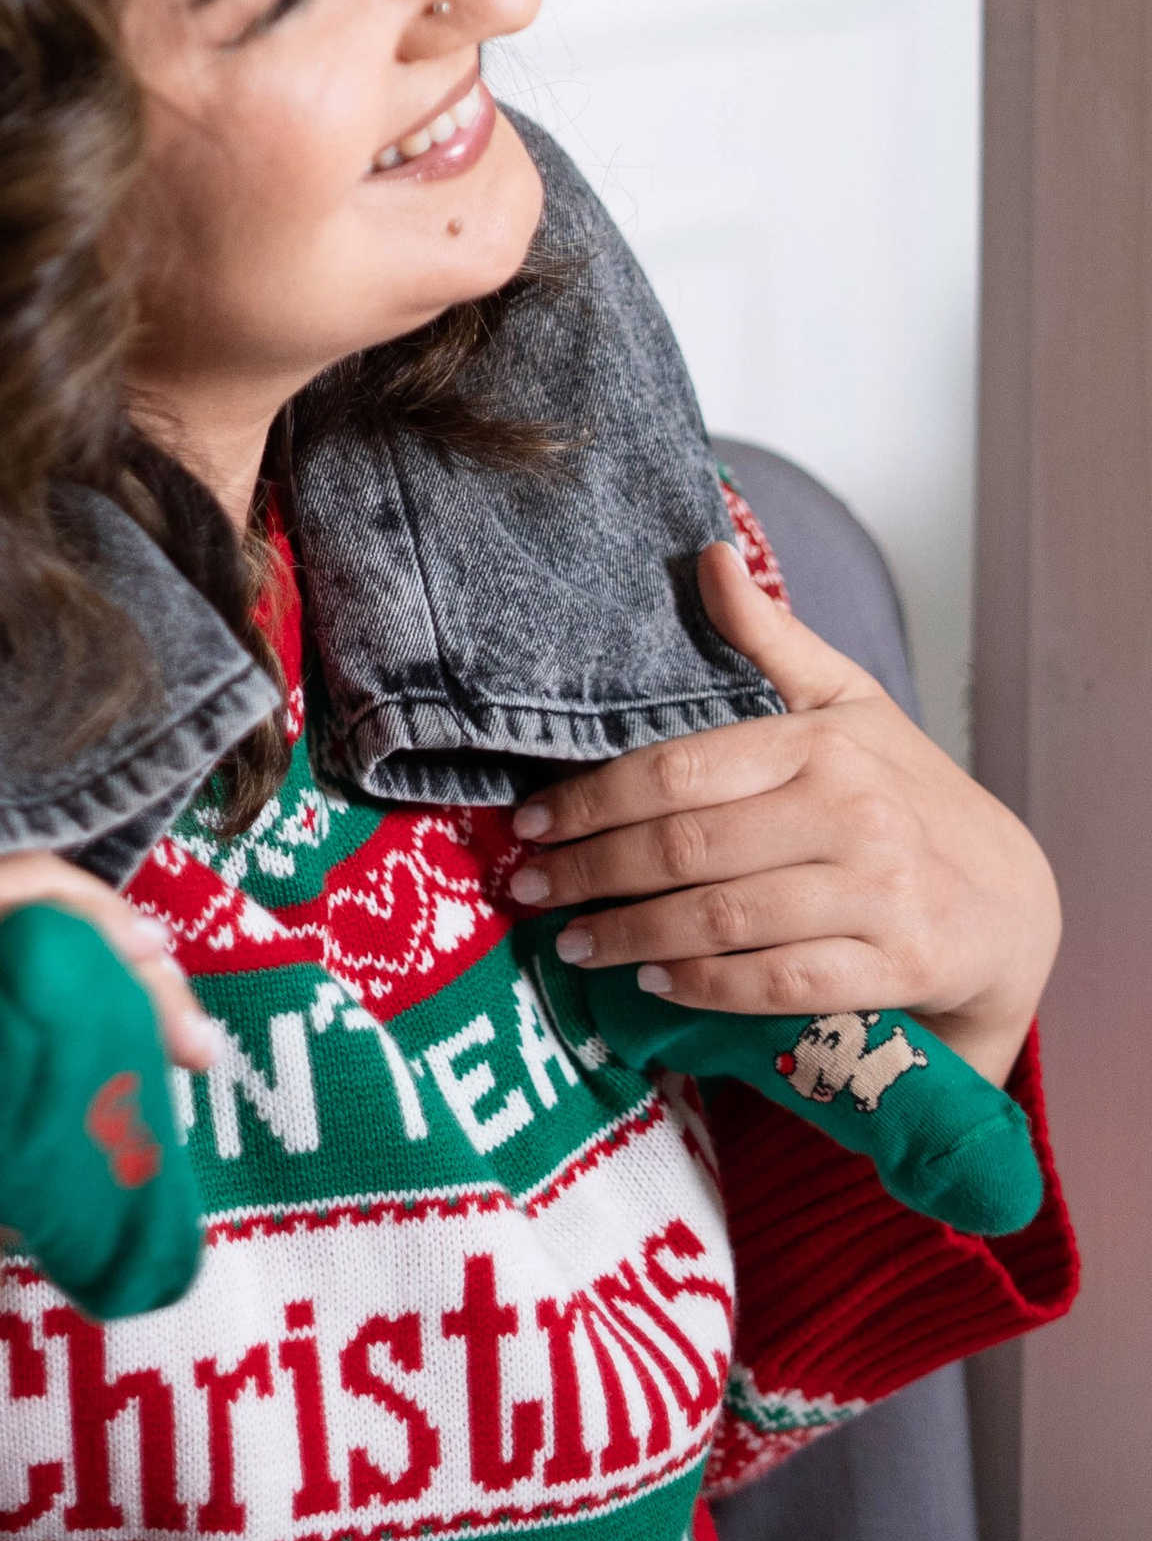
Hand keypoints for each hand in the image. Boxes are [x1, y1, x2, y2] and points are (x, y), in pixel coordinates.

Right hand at [0, 826, 213, 1540]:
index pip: (19, 873)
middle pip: (56, 917)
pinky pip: (68, 1050)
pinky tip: (147, 1105)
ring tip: (182, 1063)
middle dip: (138, 962)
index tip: (151, 968)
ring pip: (73, 976)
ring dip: (146, 1013)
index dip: (100, 915)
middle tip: (186, 1032)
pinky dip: (122, 1071)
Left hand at [503, 543, 1060, 1085]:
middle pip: (687, 848)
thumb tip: (711, 554)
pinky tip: (654, 982)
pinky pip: (779, 983)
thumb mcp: (847, 702)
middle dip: (593, 872)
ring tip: (572, 942)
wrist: (1012, 902)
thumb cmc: (906, 793)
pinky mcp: (897, 967)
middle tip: (529, 888)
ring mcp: (877, 893)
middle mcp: (850, 814)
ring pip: (723, 920)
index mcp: (821, 744)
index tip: (530, 822)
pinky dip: (707, 985)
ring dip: (632, 936)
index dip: (591, 799)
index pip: (678, 769)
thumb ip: (770, 639)